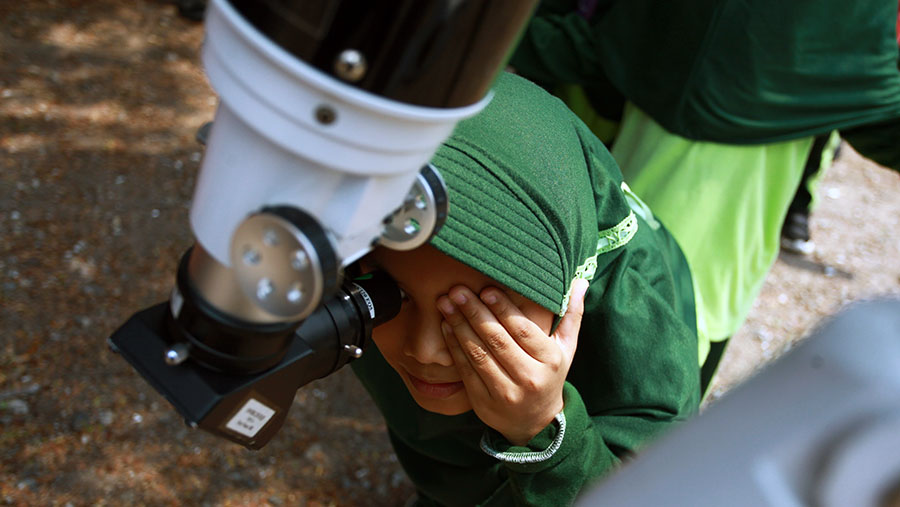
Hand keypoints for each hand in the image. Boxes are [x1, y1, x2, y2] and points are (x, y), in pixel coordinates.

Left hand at [436, 279, 588, 445]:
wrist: (535, 423)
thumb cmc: (549, 375)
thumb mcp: (566, 349)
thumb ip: (571, 316)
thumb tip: (580, 281)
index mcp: (550, 361)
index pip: (523, 331)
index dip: (504, 310)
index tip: (486, 289)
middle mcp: (529, 378)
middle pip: (497, 340)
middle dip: (474, 312)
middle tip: (457, 290)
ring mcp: (505, 392)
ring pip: (479, 354)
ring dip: (459, 326)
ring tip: (445, 303)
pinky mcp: (483, 402)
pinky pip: (466, 370)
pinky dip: (454, 346)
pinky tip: (446, 326)